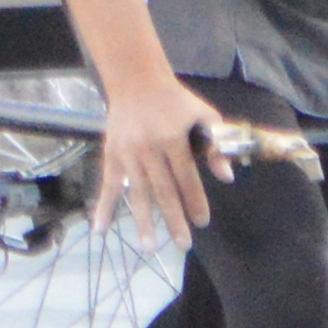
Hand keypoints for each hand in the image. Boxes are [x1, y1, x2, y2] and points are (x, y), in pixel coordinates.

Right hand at [92, 72, 215, 243]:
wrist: (136, 81)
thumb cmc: (174, 100)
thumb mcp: (202, 115)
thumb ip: (216, 145)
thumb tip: (228, 177)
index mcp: (173, 138)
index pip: (186, 177)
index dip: (195, 200)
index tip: (202, 222)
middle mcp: (149, 148)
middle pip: (163, 190)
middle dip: (174, 219)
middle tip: (183, 244)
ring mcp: (128, 153)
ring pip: (138, 192)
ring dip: (143, 221)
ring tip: (150, 247)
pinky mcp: (112, 154)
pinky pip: (108, 185)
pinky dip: (104, 207)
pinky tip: (100, 229)